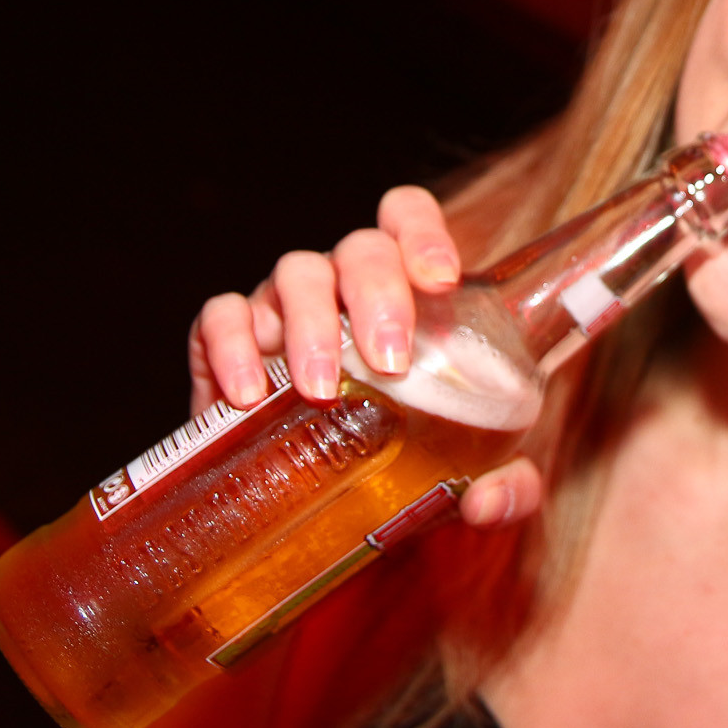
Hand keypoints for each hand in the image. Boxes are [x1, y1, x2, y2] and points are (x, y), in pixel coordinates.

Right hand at [186, 185, 542, 529]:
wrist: (315, 508)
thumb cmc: (403, 466)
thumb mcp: (467, 479)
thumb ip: (507, 490)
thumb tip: (488, 502)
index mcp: (406, 293)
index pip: (408, 219)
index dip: (422, 233)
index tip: (442, 282)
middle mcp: (344, 287)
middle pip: (360, 248)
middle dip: (377, 293)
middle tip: (390, 361)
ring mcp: (283, 310)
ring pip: (295, 273)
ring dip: (311, 325)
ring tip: (323, 391)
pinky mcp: (225, 346)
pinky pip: (220, 317)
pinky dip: (231, 346)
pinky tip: (249, 395)